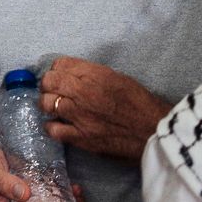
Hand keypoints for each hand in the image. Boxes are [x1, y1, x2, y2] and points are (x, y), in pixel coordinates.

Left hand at [41, 57, 170, 159]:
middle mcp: (83, 91)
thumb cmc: (140, 103)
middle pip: (48, 81)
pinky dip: (52, 127)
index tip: (61, 77)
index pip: (60, 64)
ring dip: (48, 105)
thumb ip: (91, 73)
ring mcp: (79, 115)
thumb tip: (70, 73)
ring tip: (56, 108)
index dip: (58, 70)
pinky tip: (60, 126)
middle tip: (55, 92)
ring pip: (45, 103)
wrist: (156, 132)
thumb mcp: (117, 77)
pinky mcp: (81, 137)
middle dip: (49, 85)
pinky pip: (53, 129)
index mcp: (94, 74)